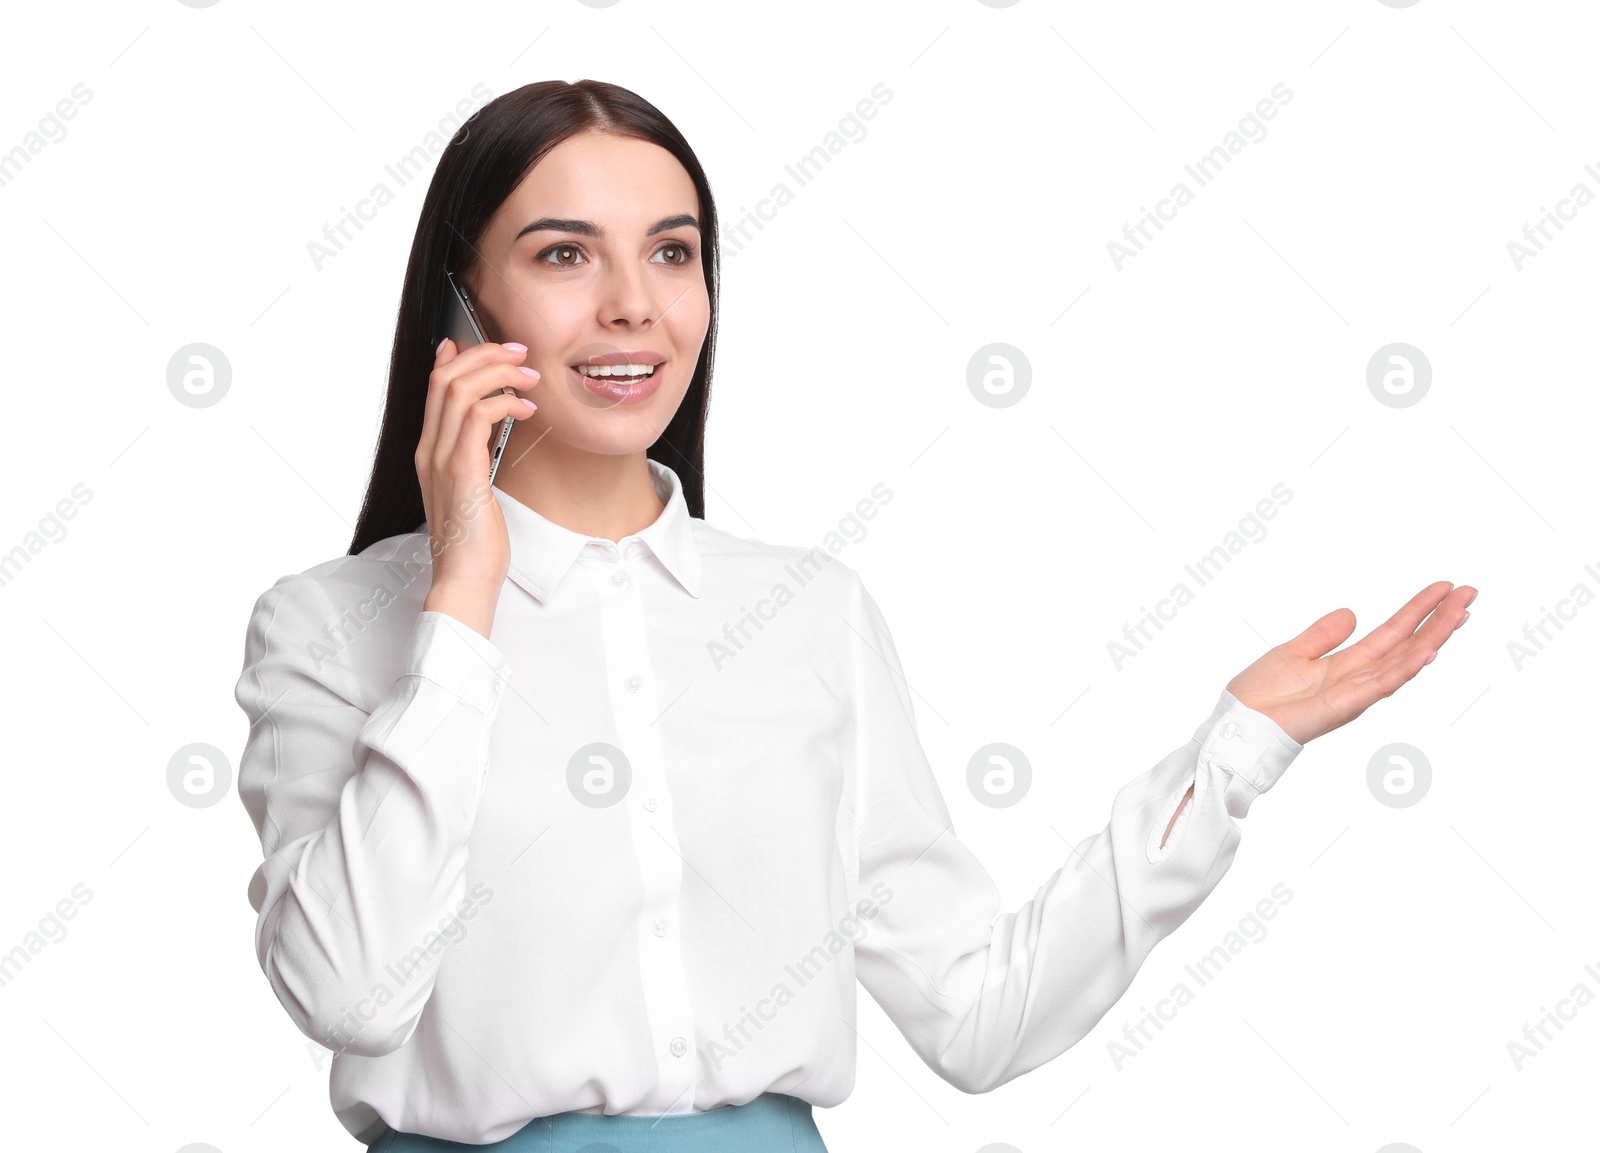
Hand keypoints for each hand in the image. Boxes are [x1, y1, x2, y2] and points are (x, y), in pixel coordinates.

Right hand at [416, 336, 540, 635]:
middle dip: (486, 354)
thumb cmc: (476, 540)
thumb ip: (477, 449)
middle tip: (521, 354)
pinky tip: (527, 409)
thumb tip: (489, 417)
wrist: (465, 578)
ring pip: (458, 389)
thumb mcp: (475, 485)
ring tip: (530, 378)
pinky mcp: (461, 472)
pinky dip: (504, 402)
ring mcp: (441, 460)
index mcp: (431, 450)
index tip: (500, 350)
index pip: (436, 384)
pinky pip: (476, 417)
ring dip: (500, 373)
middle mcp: (429, 449)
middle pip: (445, 376)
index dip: (465, 356)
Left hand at [1225, 580, 1477, 745]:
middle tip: (1470, 592)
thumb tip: (1351, 613)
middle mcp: (1359, 679)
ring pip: (1404, 661)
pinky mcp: (1344, 706)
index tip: (1445, 589)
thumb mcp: (1294, 652)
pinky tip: (1428, 650)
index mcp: (1348, 664)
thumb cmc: (1259, 695)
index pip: (1393, 633)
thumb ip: (1324, 635)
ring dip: (1434, 636)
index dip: (1418, 611)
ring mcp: (1356, 694)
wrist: (1237, 723)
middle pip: (1408, 644)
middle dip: (1439, 620)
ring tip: (1461, 612)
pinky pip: (1382, 684)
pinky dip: (1406, 667)